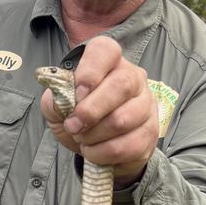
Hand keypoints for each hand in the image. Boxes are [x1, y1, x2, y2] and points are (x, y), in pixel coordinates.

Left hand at [40, 36, 157, 183]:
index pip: (106, 51)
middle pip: (121, 85)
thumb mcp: (58, 106)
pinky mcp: (150, 132)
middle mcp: (134, 77)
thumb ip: (55, 99)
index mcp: (109, 62)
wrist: (96, 147)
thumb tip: (59, 100)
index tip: (77, 93)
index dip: (90, 71)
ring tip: (82, 139)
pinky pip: (128, 145)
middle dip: (91, 110)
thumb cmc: (78, 117)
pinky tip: (94, 151)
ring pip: (122, 120)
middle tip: (73, 126)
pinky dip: (103, 153)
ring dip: (94, 135)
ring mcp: (146, 105)